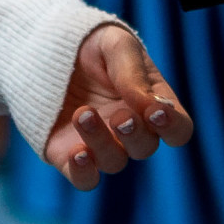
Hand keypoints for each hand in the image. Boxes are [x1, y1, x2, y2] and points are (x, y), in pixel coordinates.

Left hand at [38, 20, 193, 190]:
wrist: (46, 47)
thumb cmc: (92, 46)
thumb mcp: (115, 45)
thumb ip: (132, 72)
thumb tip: (149, 105)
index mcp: (150, 104)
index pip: (178, 129)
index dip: (173, 126)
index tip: (156, 112)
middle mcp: (129, 131)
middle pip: (145, 147)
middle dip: (134, 133)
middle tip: (120, 116)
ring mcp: (100, 145)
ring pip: (114, 161)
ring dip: (102, 142)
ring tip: (83, 114)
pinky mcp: (69, 155)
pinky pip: (84, 179)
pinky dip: (84, 172)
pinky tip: (77, 153)